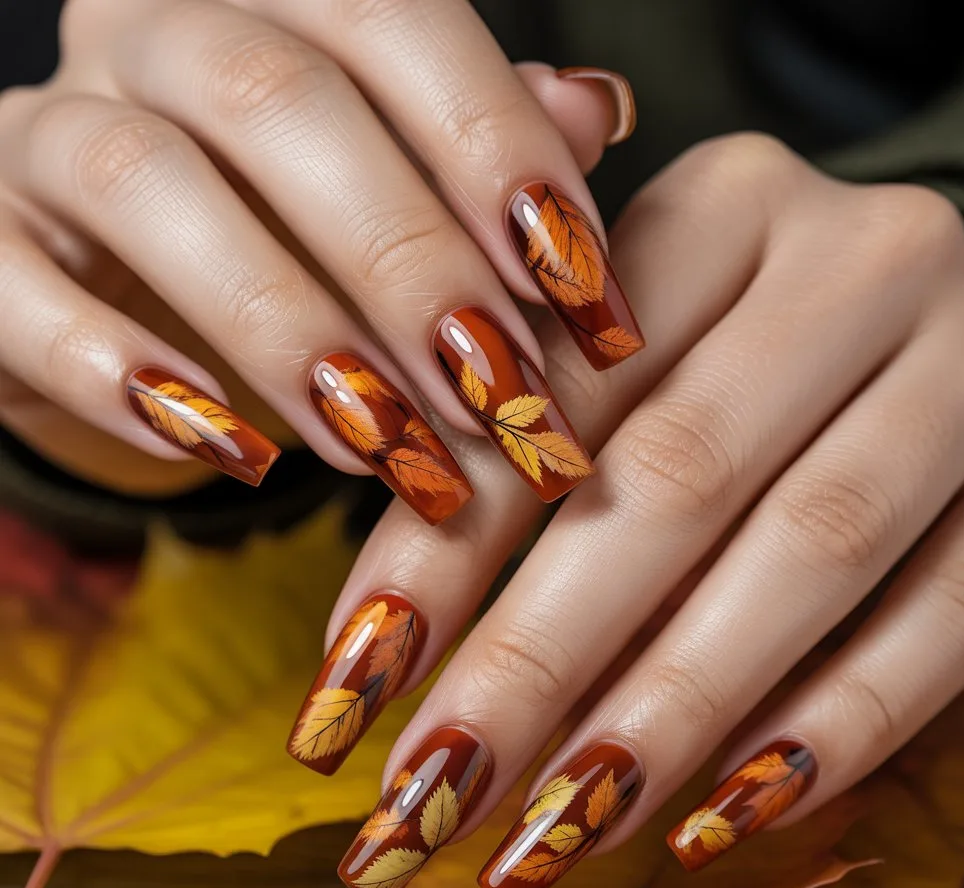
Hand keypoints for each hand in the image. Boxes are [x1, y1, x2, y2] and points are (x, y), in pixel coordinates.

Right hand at [0, 0, 638, 504]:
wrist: (112, 278)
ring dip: (290, 333)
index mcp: (274, 1)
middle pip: (279, 107)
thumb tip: (595, 109)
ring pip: (150, 186)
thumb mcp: (391, 183)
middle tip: (504, 401)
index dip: (502, 156)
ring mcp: (44, 130)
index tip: (589, 299)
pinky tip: (239, 456)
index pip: (398, 26)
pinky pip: (19, 292)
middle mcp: (150, 35)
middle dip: (411, 268)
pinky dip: (127, 380)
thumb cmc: (284, 230)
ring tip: (390, 446)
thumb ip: (479, 147)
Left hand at [299, 134, 963, 887]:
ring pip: (811, 552)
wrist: (929, 333)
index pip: (555, 390)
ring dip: (669, 711)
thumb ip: (519, 444)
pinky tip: (720, 816)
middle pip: (677, 478)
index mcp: (722, 205)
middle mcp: (858, 258)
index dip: (442, 548)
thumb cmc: (742, 353)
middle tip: (429, 800)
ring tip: (556, 832)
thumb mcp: (633, 353)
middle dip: (537, 660)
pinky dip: (833, 726)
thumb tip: (378, 639)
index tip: (352, 685)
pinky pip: (952, 615)